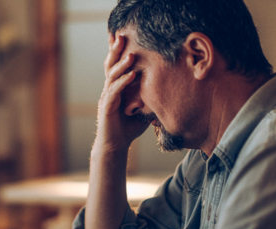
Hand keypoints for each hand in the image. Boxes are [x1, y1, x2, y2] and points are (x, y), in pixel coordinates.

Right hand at [96, 34, 149, 152]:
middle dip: (116, 51)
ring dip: (122, 64)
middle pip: (111, 66)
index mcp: (117, 87)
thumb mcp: (144, 107)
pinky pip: (114, 92)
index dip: (119, 52)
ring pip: (112, 76)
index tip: (124, 36)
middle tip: (122, 36)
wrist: (116, 146)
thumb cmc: (129, 127)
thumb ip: (151, 95)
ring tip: (131, 54)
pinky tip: (131, 74)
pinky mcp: (106, 107)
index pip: (117, 66)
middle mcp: (109, 89)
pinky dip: (122, 82)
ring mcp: (106, 97)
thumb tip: (169, 86)